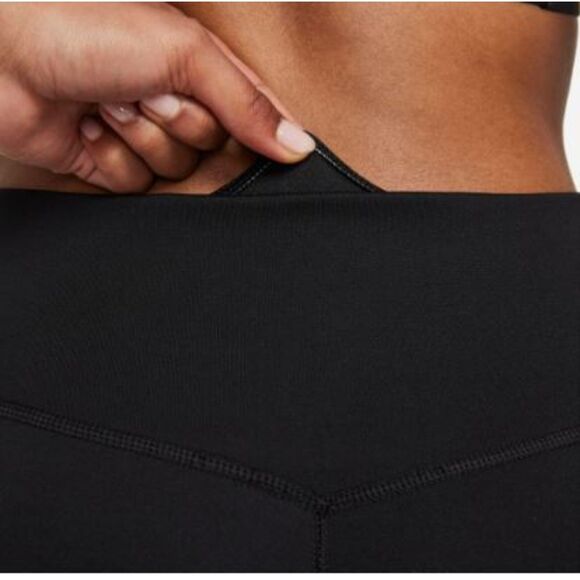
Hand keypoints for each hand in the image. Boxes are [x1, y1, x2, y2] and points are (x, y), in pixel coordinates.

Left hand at [0, 3, 314, 192]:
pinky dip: (110, 159)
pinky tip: (87, 129)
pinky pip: (134, 187)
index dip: (262, 133)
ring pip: (173, 172)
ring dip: (139, 139)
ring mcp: (143, 136)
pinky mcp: (111, 163)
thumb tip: (298, 144)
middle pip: (212, 151)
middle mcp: (176, 105)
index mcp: (200, 70)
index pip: (255, 115)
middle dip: (178, 124)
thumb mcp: (184, 53)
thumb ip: (246, 102)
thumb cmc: (84, 28)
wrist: (0, 53)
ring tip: (107, 103)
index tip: (271, 145)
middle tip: (144, 92)